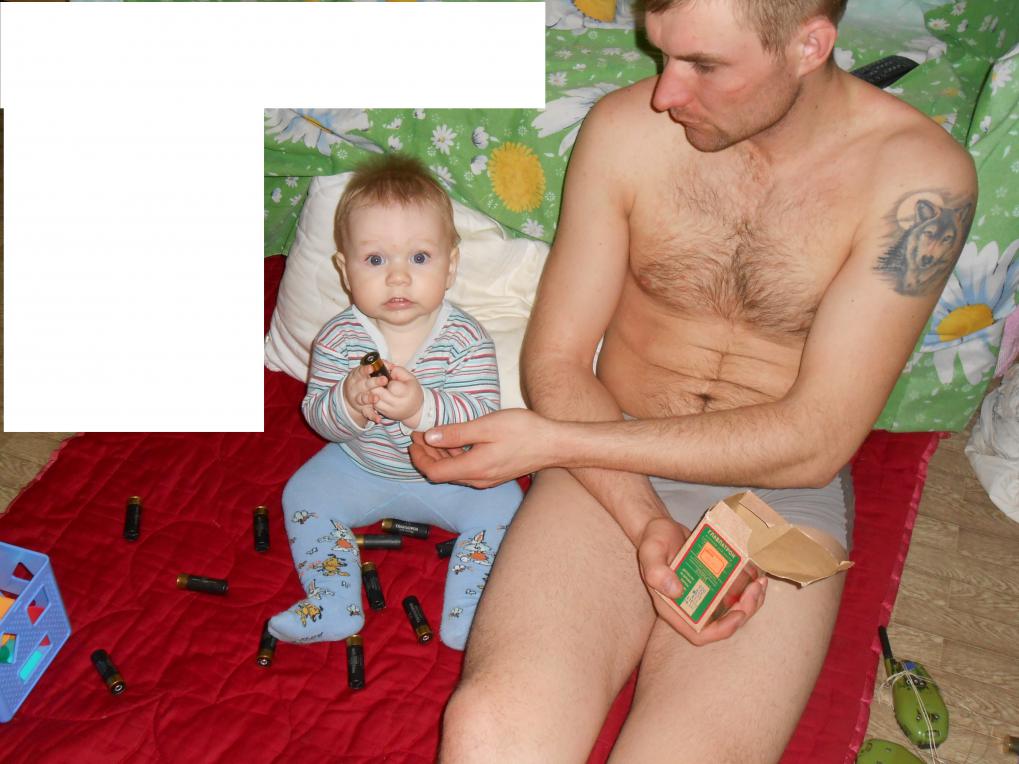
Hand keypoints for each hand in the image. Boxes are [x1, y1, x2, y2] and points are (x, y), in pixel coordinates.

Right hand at [343, 364, 388, 425]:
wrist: (350, 394)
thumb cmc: (362, 380)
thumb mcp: (364, 372)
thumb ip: (375, 368)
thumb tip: (388, 364)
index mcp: (357, 376)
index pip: (360, 372)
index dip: (366, 370)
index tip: (372, 368)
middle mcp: (356, 387)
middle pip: (364, 384)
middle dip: (373, 383)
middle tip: (384, 380)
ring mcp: (358, 398)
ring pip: (363, 398)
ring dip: (369, 398)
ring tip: (376, 399)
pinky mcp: (361, 408)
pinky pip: (367, 413)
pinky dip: (372, 416)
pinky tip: (378, 419)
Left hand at [372, 364, 423, 425]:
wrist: (415, 410)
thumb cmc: (413, 390)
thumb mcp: (410, 378)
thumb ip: (398, 370)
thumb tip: (384, 365)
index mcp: (406, 393)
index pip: (391, 385)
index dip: (385, 379)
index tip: (384, 376)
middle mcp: (397, 403)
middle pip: (379, 393)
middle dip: (374, 384)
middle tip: (372, 378)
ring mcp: (390, 410)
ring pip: (374, 400)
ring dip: (371, 392)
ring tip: (373, 385)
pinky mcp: (384, 414)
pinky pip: (374, 405)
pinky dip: (372, 398)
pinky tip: (374, 393)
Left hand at [409, 409, 552, 486]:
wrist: (554, 444)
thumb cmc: (523, 431)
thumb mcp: (486, 426)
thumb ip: (456, 433)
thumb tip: (430, 437)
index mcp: (473, 468)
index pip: (434, 473)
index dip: (419, 458)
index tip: (414, 439)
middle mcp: (478, 479)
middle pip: (442, 473)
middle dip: (426, 454)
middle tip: (419, 433)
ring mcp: (487, 479)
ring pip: (454, 471)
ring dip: (440, 455)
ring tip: (433, 434)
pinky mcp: (494, 474)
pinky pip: (467, 469)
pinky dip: (455, 456)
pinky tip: (456, 440)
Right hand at [637, 516, 767, 645]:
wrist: (660, 525)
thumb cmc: (653, 539)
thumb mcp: (651, 551)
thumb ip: (656, 571)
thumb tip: (676, 591)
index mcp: (673, 607)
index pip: (699, 634)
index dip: (721, 630)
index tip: (738, 614)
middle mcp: (691, 605)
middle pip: (722, 623)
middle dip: (744, 611)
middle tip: (755, 589)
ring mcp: (704, 594)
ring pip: (733, 609)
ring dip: (751, 601)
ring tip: (760, 582)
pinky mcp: (714, 582)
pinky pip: (735, 592)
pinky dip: (749, 587)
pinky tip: (757, 574)